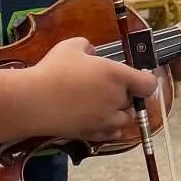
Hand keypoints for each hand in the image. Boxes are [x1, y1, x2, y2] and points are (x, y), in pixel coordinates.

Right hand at [30, 35, 157, 143]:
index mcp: (116, 76)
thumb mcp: (71, 46)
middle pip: (134, 102)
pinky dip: (110, 129)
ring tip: (104, 106)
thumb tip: (92, 54)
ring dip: (119, 113)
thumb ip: (89, 47)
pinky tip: (100, 120)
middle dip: (125, 96)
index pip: (148, 84)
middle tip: (107, 88)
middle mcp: (116, 99)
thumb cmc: (52, 70)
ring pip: (125, 120)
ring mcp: (104, 119)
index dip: (143, 81)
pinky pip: (111, 135)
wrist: (32, 101)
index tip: (133, 78)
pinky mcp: (92, 133)